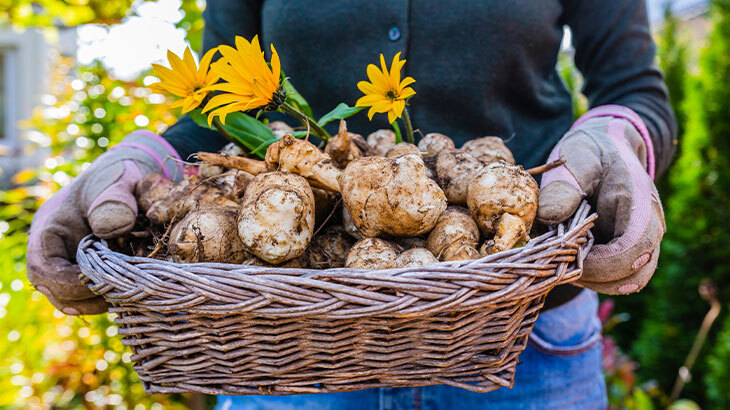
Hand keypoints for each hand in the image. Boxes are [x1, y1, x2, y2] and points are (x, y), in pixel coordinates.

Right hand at [27, 131, 181, 314]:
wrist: (129, 176)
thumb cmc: (119, 175)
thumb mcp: (118, 180)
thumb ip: (115, 200)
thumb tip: (112, 229)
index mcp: (51, 228)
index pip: (44, 269)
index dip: (69, 283)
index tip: (102, 284)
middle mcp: (56, 251)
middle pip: (56, 291)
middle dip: (88, 297)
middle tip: (124, 294)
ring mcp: (71, 263)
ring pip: (75, 299)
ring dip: (101, 301)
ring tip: (132, 294)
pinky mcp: (91, 271)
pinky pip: (93, 294)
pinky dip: (112, 296)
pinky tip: (136, 291)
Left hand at [536, 106, 665, 294]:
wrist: (607, 147)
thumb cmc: (592, 151)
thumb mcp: (576, 157)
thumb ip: (564, 184)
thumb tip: (549, 216)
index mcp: (639, 204)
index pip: (635, 249)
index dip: (602, 261)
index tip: (568, 251)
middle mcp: (648, 228)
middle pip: (634, 275)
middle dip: (593, 275)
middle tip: (559, 256)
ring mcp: (640, 243)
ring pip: (625, 283)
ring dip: (592, 279)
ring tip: (563, 256)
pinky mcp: (627, 252)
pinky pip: (615, 278)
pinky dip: (591, 276)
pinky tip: (569, 257)